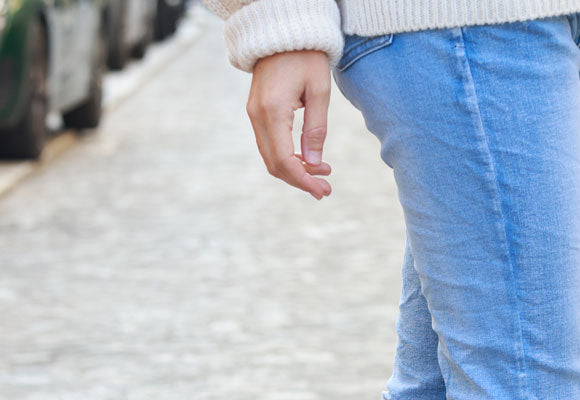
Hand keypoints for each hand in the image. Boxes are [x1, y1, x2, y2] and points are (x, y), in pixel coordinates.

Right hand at [246, 50, 332, 199]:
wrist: (282, 29)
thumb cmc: (306, 55)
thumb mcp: (319, 90)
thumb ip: (316, 128)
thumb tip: (315, 164)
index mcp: (273, 110)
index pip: (285, 160)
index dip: (303, 181)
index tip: (322, 191)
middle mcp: (258, 115)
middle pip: (275, 164)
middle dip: (300, 180)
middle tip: (325, 188)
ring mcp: (254, 114)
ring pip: (271, 157)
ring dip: (295, 170)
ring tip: (322, 174)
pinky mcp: (257, 111)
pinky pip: (269, 144)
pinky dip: (288, 157)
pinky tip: (309, 158)